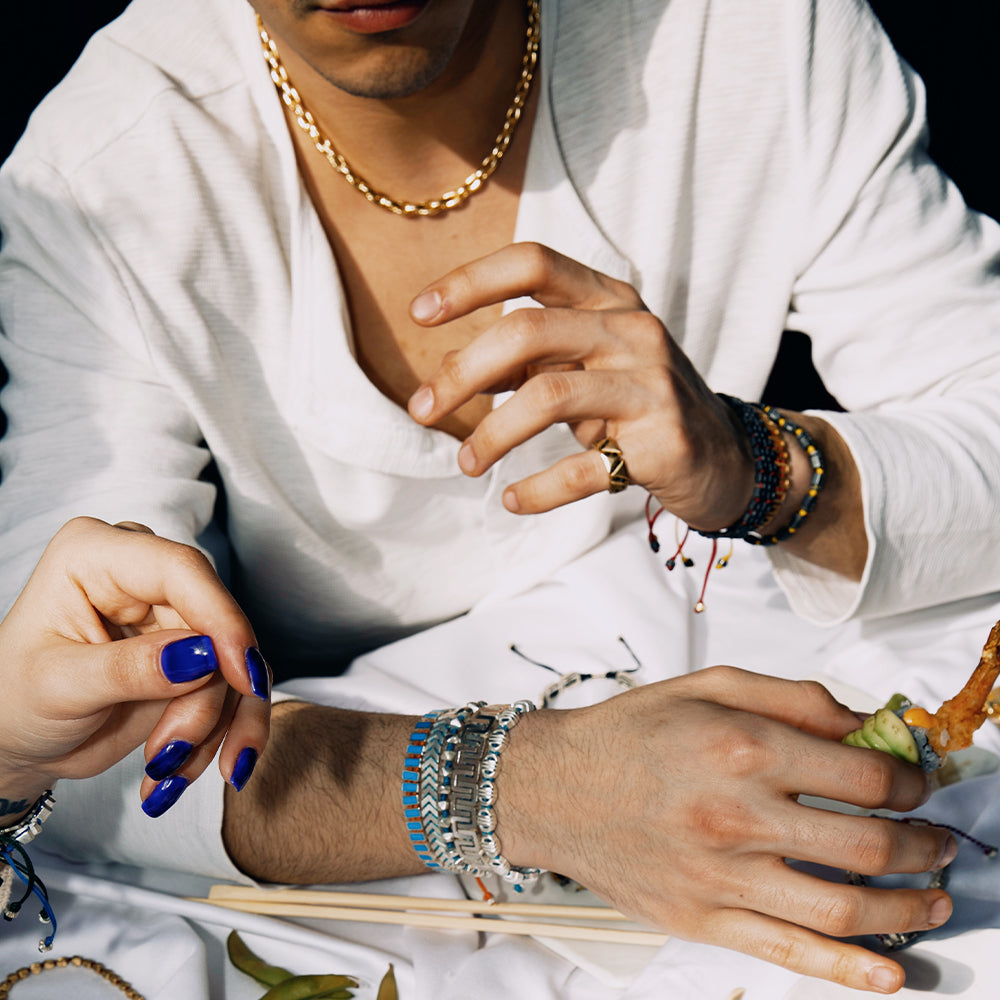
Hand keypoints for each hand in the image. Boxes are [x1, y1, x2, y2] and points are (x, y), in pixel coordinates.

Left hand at [0, 517, 269, 819]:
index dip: (221, 619)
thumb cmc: (16, 700)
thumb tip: (201, 656)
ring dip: (212, 725)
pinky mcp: (198, 651)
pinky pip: (235, 688)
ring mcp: (175, 612)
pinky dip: (221, 733)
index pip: (181, 570)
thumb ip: (128, 669)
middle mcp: (146, 574)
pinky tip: (180, 771)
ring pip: (234, 663)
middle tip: (172, 752)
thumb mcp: (59, 687)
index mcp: (98, 553)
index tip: (242, 676)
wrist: (20, 739)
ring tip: (164, 770)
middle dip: (208, 695)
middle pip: (216, 624)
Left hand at [406, 242, 753, 530]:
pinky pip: (585, 468)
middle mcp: (633, 332)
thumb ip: (529, 359)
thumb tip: (450, 373)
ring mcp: (652, 386)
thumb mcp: (587, 365)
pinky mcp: (663, 444)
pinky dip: (539, 490)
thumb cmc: (638, 404)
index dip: (470, 282)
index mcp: (610, 300)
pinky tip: (514, 501)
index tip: (419, 313)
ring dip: (492, 435)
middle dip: (460, 372)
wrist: (725, 457)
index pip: (534, 263)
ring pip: (549, 397)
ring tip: (466, 464)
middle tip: (423, 410)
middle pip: (527, 331)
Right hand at [498, 666, 954, 992]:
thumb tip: (865, 726)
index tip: (917, 786)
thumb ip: (792, 696)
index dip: (910, 783)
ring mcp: (720, 875)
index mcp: (742, 747)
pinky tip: (891, 974)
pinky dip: (848, 971)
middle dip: (923, 846)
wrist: (555, 786)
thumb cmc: (629, 733)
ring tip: (934, 899)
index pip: (863, 777)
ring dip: (906, 910)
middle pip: (867, 847)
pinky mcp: (702, 918)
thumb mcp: (707, 685)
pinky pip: (788, 953)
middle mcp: (737, 815)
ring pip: (841, 909)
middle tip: (937, 842)